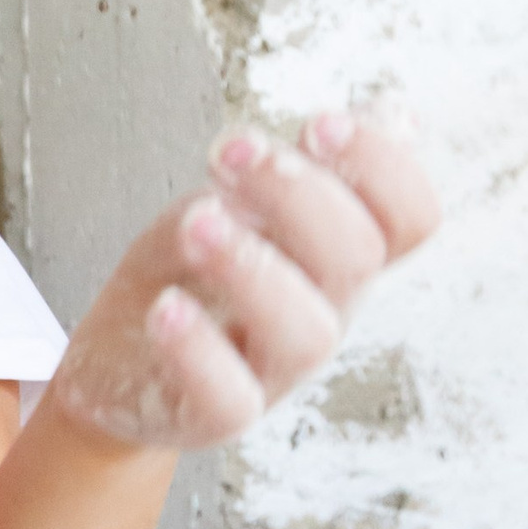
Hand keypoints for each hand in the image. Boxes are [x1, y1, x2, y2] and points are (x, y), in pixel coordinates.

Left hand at [48, 112, 439, 450]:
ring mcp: (273, 370)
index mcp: (339, 257)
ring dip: (251, 266)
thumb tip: (397, 113)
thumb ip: (309, 168)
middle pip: (355, 258)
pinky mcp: (215, 415)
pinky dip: (199, 351)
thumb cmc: (191, 273)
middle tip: (226, 151)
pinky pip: (230, 398)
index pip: (411, 218)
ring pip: (306, 332)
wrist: (117, 360)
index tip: (317, 123)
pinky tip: (164, 307)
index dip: (383, 165)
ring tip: (195, 222)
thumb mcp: (243, 204)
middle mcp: (322, 312)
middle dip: (295, 190)